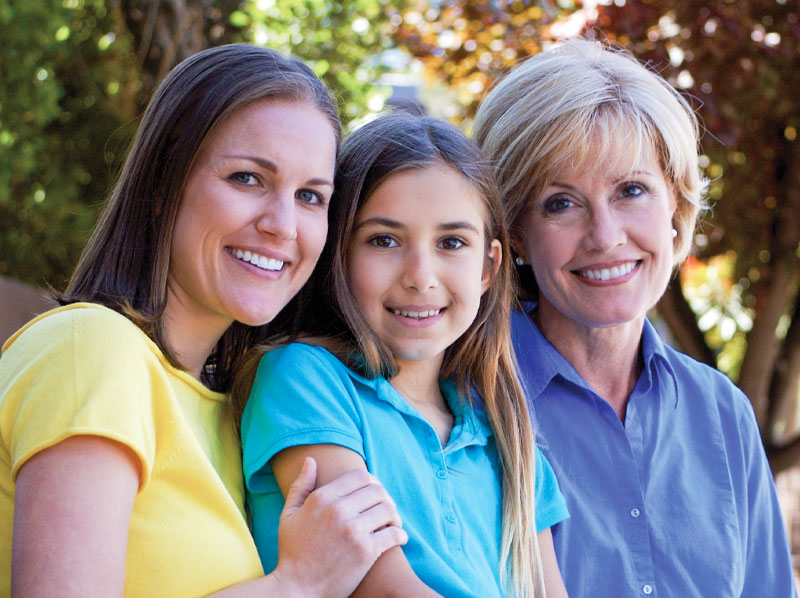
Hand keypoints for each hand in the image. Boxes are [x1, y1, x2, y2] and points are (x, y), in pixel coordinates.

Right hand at [271, 457, 407, 597]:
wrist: (297, 589)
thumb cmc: (293, 552)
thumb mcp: (289, 515)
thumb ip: (301, 485)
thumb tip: (311, 460)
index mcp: (322, 497)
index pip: (360, 476)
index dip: (372, 481)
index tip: (374, 492)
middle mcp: (339, 510)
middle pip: (378, 490)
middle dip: (385, 497)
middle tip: (386, 509)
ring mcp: (353, 530)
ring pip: (388, 509)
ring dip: (395, 516)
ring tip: (393, 523)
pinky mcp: (365, 551)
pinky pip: (393, 534)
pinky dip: (400, 535)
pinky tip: (398, 538)